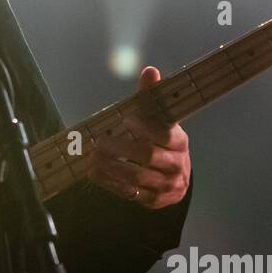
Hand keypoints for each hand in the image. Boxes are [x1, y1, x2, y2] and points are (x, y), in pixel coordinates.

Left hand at [86, 66, 190, 209]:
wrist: (176, 179)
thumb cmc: (163, 143)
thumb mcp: (162, 120)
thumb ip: (152, 98)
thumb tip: (150, 71)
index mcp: (179, 142)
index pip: (164, 134)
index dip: (145, 127)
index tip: (126, 119)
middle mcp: (176, 165)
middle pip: (148, 156)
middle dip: (121, 148)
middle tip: (99, 141)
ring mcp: (166, 186)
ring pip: (137, 178)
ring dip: (111, 167)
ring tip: (92, 157)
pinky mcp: (153, 201)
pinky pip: (130, 193)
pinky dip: (110, 183)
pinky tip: (95, 172)